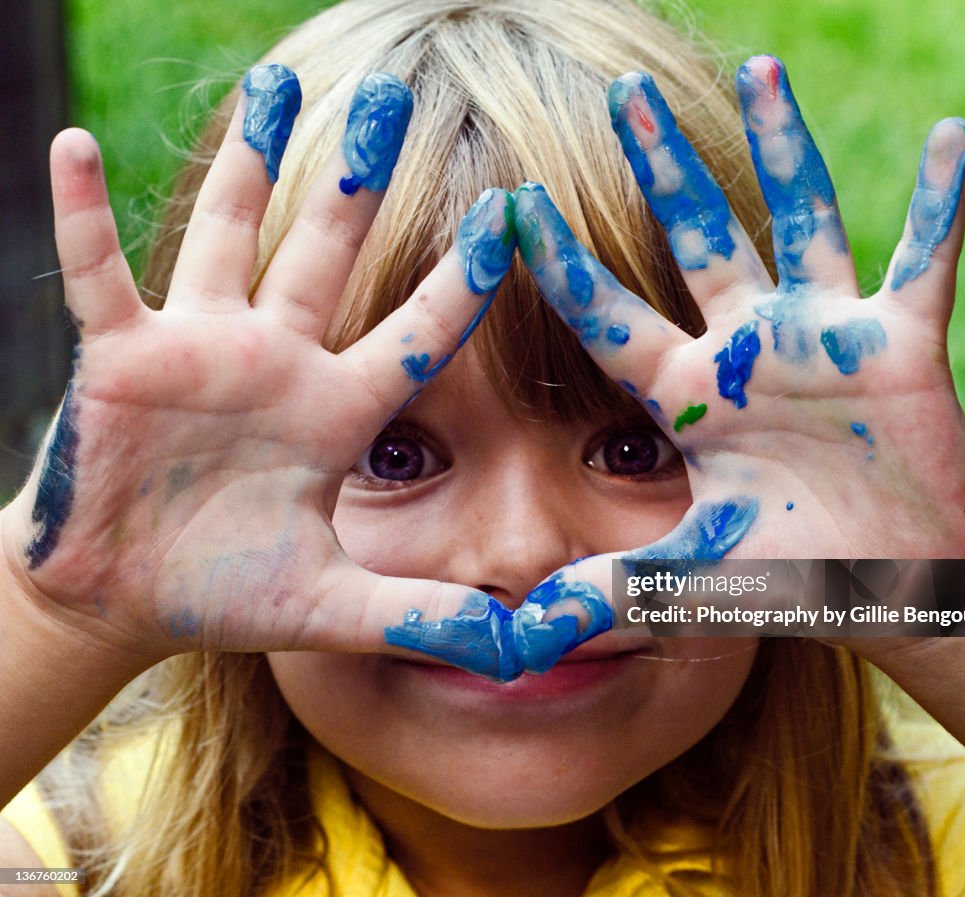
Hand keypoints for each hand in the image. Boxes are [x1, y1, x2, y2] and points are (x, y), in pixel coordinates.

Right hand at [0, 67, 514, 664]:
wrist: (130, 597)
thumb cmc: (230, 592)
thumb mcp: (334, 607)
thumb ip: (423, 616)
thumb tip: (520, 646)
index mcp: (337, 414)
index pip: (418, 334)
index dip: (465, 280)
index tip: (511, 214)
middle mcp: (279, 363)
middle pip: (329, 254)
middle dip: (358, 180)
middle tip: (391, 96)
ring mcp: (201, 349)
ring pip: (232, 236)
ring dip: (248, 161)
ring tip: (276, 82)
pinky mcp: (123, 358)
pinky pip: (100, 274)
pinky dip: (85, 215)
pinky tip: (76, 145)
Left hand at [504, 56, 964, 647]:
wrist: (889, 587)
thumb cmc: (788, 578)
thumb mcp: (689, 582)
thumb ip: (604, 593)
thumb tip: (515, 633)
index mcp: (688, 396)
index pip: (608, 317)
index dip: (560, 264)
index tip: (510, 203)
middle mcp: (747, 349)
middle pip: (697, 240)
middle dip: (664, 167)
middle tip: (627, 93)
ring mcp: (824, 337)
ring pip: (798, 223)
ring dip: (786, 149)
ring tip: (762, 65)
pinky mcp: (900, 346)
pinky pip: (924, 261)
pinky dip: (941, 205)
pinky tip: (953, 137)